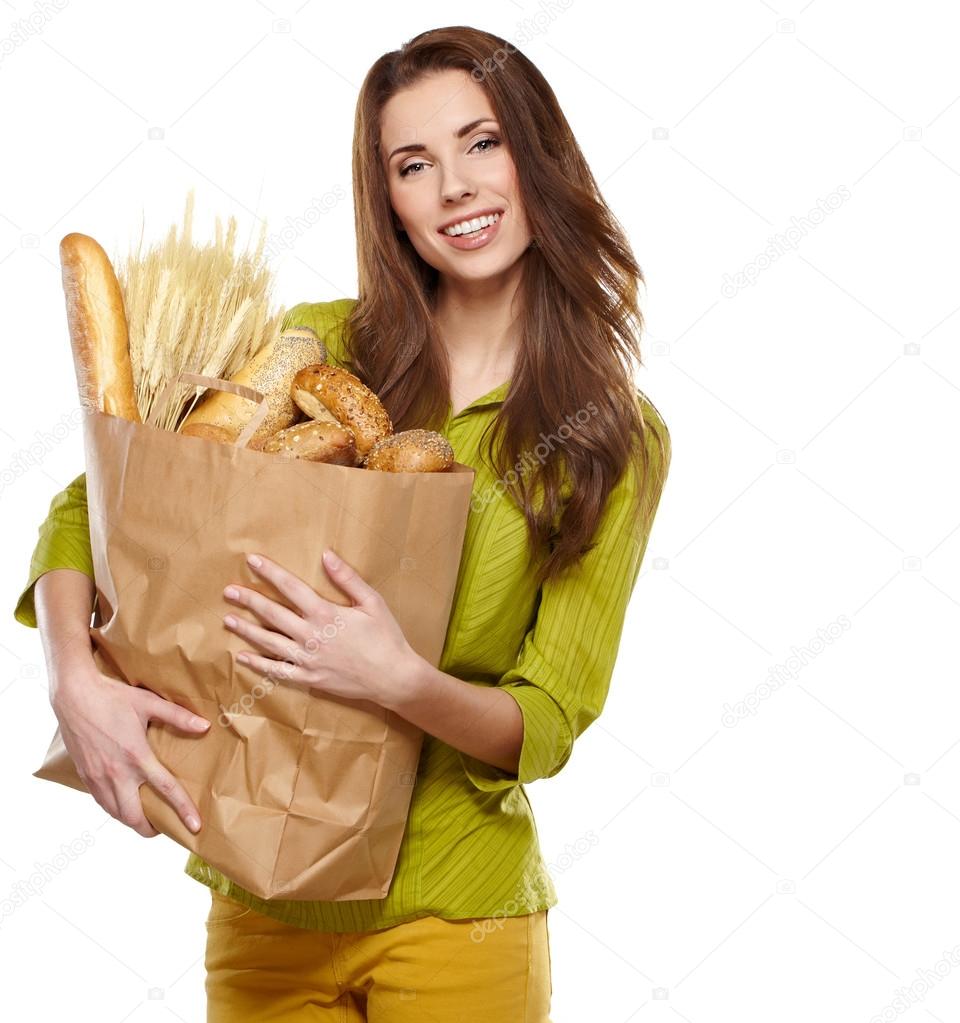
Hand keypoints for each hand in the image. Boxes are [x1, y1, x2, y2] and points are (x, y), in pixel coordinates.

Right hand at [51, 661, 210, 838]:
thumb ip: (178, 717)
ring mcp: (98, 777)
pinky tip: (122, 802)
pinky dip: (114, 809)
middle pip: (134, 817)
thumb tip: (205, 726)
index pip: (166, 790)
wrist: (74, 696)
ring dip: (131, 821)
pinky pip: (101, 802)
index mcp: (137, 756)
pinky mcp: (84, 775)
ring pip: (115, 814)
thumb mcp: (149, 703)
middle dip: (150, 829)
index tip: (194, 827)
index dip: (183, 810)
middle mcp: (116, 773)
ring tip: (145, 817)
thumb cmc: (113, 697)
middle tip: (164, 826)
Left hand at [221, 550, 415, 704]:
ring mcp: (307, 659)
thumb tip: (327, 554)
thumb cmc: (386, 637)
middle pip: (272, 614)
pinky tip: (243, 656)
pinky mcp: (309, 678)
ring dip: (247, 630)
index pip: (290, 587)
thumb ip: (347, 578)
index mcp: (325, 613)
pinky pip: (277, 671)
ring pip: (269, 642)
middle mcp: (311, 635)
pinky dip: (258, 664)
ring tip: (228, 619)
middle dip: (248, 600)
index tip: (251, 560)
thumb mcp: (372, 602)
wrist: (394, 678)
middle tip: (228, 591)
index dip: (270, 572)